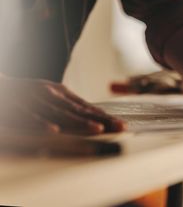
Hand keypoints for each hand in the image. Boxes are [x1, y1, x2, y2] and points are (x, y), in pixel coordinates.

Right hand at [0, 76, 124, 134]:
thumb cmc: (26, 92)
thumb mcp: (51, 94)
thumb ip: (69, 104)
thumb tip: (93, 114)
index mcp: (60, 92)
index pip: (87, 107)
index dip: (105, 116)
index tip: (122, 124)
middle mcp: (51, 95)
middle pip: (80, 111)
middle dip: (101, 120)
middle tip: (120, 127)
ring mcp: (36, 100)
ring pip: (60, 114)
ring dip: (79, 122)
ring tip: (97, 129)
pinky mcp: (19, 107)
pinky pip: (31, 118)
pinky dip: (42, 123)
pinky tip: (54, 131)